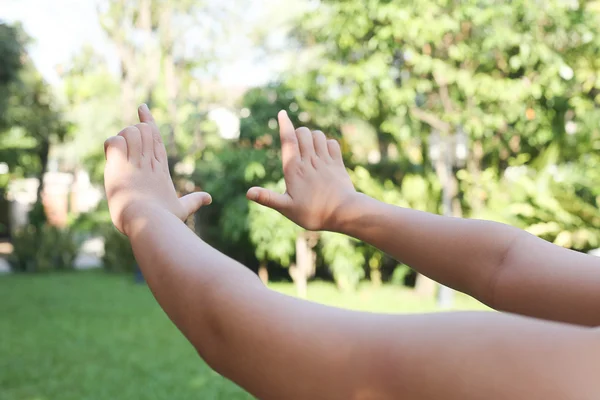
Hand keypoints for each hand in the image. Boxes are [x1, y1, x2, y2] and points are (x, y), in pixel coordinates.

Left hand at [104, 104, 210, 234]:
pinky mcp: (120, 166)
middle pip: (142, 130)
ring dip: (122, 140)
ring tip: (121, 159)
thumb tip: (209, 198)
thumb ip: (194, 201)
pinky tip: (112, 158)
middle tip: (126, 154)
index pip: (154, 137)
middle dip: (132, 135)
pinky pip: (114, 141)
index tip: (142, 107)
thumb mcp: (182, 209)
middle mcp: (149, 161)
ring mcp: (135, 162)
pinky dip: (112, 145)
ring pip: (129, 132)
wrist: (151, 223)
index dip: (148, 121)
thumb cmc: (166, 219)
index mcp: (160, 168)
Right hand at [246, 110, 355, 230]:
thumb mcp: (287, 208)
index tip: (282, 113)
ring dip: (312, 137)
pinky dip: (327, 144)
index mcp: (294, 169)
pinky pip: (332, 143)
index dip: (284, 125)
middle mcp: (309, 161)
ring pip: (318, 135)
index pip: (288, 140)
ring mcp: (325, 161)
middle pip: (303, 133)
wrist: (344, 213)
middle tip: (296, 144)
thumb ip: (267, 198)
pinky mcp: (338, 164)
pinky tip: (324, 153)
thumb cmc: (312, 213)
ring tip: (309, 148)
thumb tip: (248, 193)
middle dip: (297, 132)